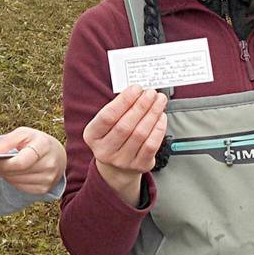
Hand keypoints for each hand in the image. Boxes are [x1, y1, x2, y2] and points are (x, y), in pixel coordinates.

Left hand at [0, 127, 65, 194]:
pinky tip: (6, 172)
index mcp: (45, 146)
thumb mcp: (23, 133)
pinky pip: (20, 187)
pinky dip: (10, 180)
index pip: (20, 162)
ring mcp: (48, 179)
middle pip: (15, 172)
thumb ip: (6, 141)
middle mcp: (49, 165)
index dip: (2, 162)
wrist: (57, 155)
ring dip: (2, 174)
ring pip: (15, 181)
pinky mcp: (44, 189)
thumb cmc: (37, 142)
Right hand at [84, 86, 167, 206]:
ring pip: (140, 134)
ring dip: (152, 114)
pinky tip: (161, 117)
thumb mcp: (106, 123)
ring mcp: (122, 161)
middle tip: (151, 93)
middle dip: (141, 106)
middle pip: (125, 125)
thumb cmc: (113, 136)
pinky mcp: (139, 166)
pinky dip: (158, 128)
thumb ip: (119, 108)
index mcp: (92, 136)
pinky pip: (151, 145)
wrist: (117, 166)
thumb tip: (139, 92)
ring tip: (159, 101)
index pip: (107, 117)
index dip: (124, 101)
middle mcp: (105, 151)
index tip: (136, 88)